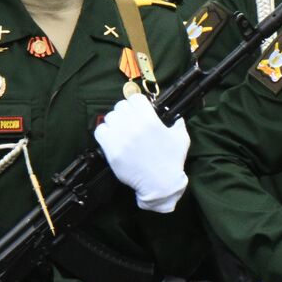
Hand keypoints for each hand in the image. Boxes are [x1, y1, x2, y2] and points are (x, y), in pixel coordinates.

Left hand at [94, 93, 188, 212]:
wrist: (159, 183)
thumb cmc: (171, 161)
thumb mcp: (181, 139)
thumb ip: (178, 124)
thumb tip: (177, 117)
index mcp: (150, 120)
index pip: (135, 98)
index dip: (136, 103)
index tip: (137, 110)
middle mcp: (134, 126)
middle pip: (120, 106)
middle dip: (125, 112)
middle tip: (128, 121)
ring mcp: (120, 138)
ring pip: (109, 117)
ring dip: (114, 122)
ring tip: (120, 130)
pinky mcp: (111, 150)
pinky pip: (99, 131)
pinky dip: (104, 132)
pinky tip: (111, 137)